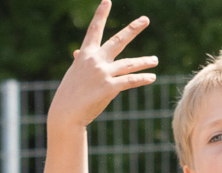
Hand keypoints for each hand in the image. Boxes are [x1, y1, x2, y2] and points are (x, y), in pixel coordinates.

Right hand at [47, 1, 158, 130]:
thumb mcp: (75, 73)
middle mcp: (95, 60)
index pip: (94, 30)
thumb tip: (78, 52)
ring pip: (129, 64)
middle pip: (118, 41)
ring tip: (155, 60)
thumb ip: (80, 61)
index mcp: (85, 54)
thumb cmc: (70, 93)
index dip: (101, 14)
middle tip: (145, 19)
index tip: (107, 0)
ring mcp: (103, 73)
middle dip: (133, 29)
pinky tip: (152, 77)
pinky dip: (142, 78)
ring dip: (144, 61)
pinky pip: (130, 81)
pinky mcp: (109, 87)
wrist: (66, 113)